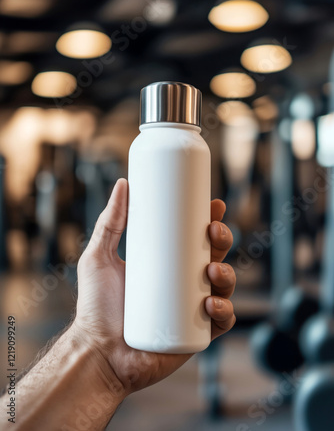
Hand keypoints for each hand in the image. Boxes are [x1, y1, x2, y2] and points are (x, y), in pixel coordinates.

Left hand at [72, 178, 235, 399]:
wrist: (97, 353)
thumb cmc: (96, 308)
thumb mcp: (99, 257)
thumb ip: (109, 222)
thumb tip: (123, 183)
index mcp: (166, 264)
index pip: (194, 238)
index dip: (209, 221)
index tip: (213, 205)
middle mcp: (183, 284)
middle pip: (214, 256)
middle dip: (222, 240)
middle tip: (213, 231)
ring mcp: (192, 309)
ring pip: (224, 286)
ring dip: (227, 274)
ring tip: (212, 270)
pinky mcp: (197, 335)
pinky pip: (222, 321)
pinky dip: (225, 311)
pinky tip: (211, 304)